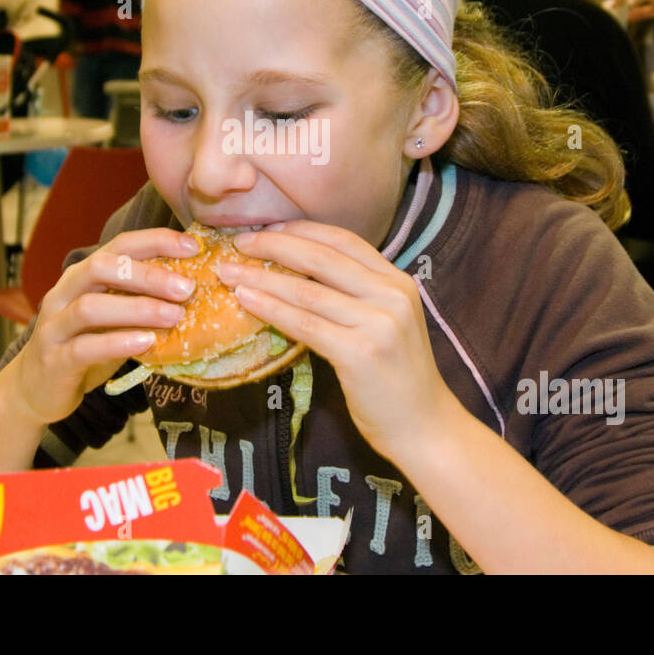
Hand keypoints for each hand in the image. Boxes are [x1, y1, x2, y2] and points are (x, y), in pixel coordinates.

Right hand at [9, 228, 201, 424]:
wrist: (37, 389)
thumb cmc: (85, 346)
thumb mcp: (114, 318)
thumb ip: (140, 300)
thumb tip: (194, 287)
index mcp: (82, 276)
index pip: (119, 245)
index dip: (155, 241)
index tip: (192, 246)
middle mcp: (64, 293)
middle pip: (101, 268)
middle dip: (147, 274)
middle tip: (186, 289)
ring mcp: (54, 326)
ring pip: (91, 307)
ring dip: (137, 309)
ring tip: (173, 316)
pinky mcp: (53, 360)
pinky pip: (84, 347)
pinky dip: (117, 343)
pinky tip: (146, 343)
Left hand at [221, 221, 453, 459]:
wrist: (423, 426)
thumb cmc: (397, 378)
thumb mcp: (387, 323)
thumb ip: (356, 296)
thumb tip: (295, 276)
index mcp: (398, 281)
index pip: (344, 241)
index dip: (302, 231)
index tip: (268, 228)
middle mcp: (392, 295)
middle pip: (322, 258)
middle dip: (275, 246)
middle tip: (239, 242)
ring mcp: (379, 323)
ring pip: (307, 292)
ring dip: (262, 278)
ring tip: (230, 272)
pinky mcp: (360, 353)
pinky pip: (305, 324)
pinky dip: (271, 309)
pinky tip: (247, 300)